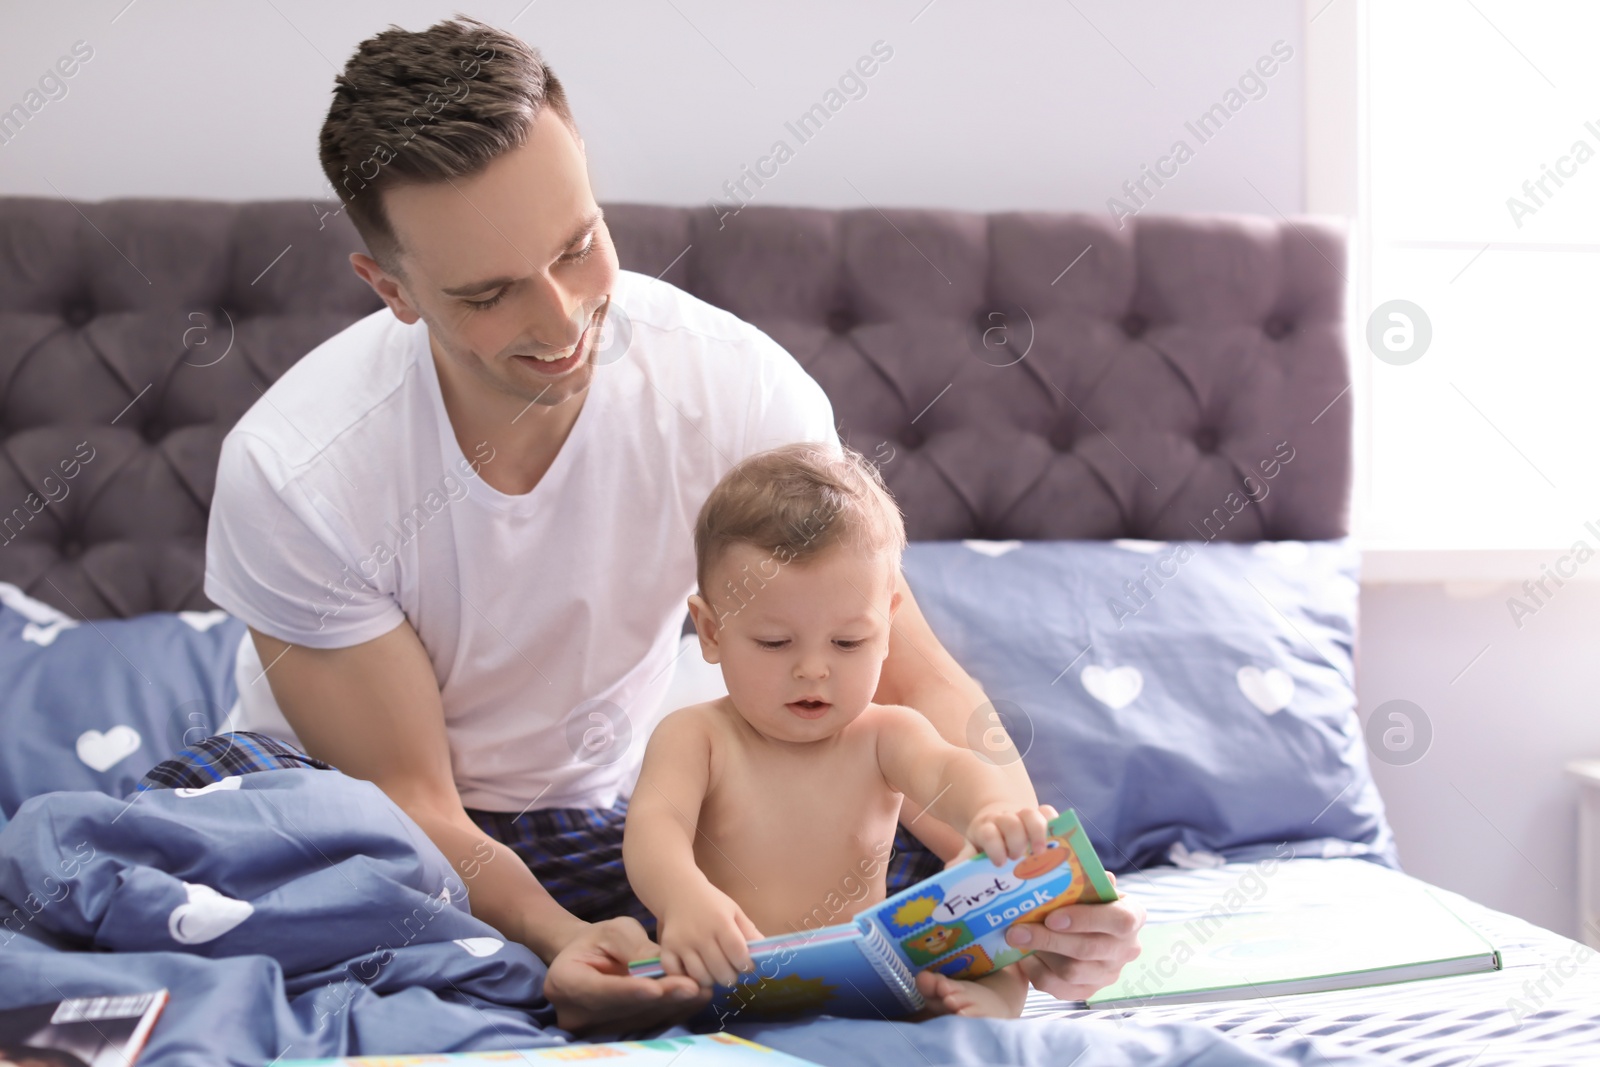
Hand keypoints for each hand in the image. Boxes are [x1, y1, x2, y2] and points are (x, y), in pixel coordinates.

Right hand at [542, 916, 708, 1034]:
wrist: (589, 959)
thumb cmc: (599, 939)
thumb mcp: (613, 931)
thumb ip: (634, 947)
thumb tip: (661, 963)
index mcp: (564, 982)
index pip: (599, 991)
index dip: (629, 992)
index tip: (656, 988)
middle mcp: (577, 1014)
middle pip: (623, 1010)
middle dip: (661, 998)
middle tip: (693, 986)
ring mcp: (595, 1029)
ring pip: (639, 1020)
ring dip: (672, 1006)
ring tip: (701, 990)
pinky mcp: (617, 1034)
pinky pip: (648, 1025)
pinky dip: (673, 1012)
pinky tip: (695, 999)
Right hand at [658, 887, 764, 987]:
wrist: (679, 892)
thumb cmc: (711, 904)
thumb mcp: (734, 912)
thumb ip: (749, 932)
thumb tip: (765, 952)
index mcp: (720, 922)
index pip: (737, 952)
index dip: (745, 964)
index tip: (747, 967)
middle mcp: (700, 933)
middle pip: (720, 969)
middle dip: (730, 977)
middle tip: (731, 974)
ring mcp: (681, 942)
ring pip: (700, 976)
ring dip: (711, 981)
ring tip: (714, 974)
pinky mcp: (667, 949)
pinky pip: (676, 974)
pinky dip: (686, 979)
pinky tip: (695, 972)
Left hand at [966, 803, 1051, 864]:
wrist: (997, 821)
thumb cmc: (987, 843)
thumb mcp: (973, 849)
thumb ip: (964, 859)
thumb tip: (950, 870)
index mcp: (985, 828)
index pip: (988, 833)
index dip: (994, 846)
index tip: (999, 862)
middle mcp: (1003, 819)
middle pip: (1011, 823)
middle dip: (1016, 841)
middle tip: (1017, 858)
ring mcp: (1021, 816)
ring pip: (1030, 814)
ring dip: (1037, 833)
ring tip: (1040, 852)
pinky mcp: (1037, 815)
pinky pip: (1047, 811)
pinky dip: (1053, 821)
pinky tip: (1056, 839)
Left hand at [1007, 872, 1145, 1000]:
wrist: (1092, 929)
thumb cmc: (1090, 900)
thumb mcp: (1093, 885)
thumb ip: (1085, 880)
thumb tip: (1070, 870)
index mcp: (1133, 916)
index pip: (1119, 921)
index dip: (1085, 919)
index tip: (1051, 917)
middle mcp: (1127, 948)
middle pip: (1088, 949)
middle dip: (1048, 939)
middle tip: (1016, 931)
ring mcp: (1110, 973)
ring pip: (1072, 972)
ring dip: (1040, 955)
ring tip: (1016, 940)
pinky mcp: (1090, 991)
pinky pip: (1061, 990)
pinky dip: (1038, 974)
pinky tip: (1023, 958)